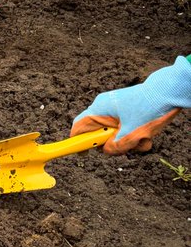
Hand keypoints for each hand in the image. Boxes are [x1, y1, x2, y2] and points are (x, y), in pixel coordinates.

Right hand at [71, 55, 190, 153]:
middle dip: (113, 143)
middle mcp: (106, 107)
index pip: (80, 126)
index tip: (81, 153)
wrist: (169, 92)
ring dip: (128, 141)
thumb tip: (107, 150)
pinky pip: (126, 128)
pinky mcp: (128, 110)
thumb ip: (115, 146)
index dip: (78, 141)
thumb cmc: (149, 108)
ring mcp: (117, 108)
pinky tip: (147, 135)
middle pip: (100, 132)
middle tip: (125, 147)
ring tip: (143, 139)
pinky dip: (135, 135)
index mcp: (100, 108)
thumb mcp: (131, 134)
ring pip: (116, 132)